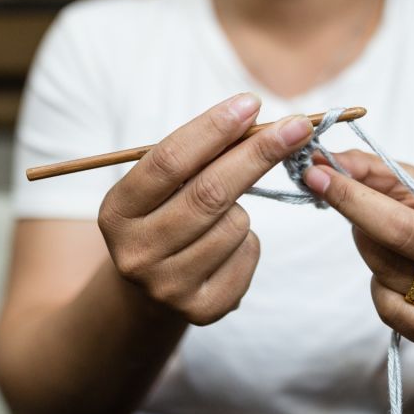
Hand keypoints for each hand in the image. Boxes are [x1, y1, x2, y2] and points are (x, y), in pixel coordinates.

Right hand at [98, 93, 313, 325]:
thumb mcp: (164, 185)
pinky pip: (248, 253)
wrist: (151, 286)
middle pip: (210, 193)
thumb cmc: (165, 215)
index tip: (250, 103)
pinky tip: (226, 244)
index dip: (212, 128)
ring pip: (235, 224)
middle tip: (297, 126)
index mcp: (117, 211)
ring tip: (221, 214)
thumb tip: (253, 116)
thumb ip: (199, 154)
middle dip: (259, 153)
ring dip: (244, 207)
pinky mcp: (201, 310)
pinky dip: (248, 239)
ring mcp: (167, 287)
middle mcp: (135, 253)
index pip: (168, 161)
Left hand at [303, 150, 413, 349]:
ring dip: (364, 243)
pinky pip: (387, 306)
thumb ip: (370, 169)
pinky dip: (377, 284)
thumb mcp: (413, 187)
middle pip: (403, 235)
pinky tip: (394, 275)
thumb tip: (319, 161)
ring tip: (377, 234)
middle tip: (318, 179)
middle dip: (352, 203)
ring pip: (386, 270)